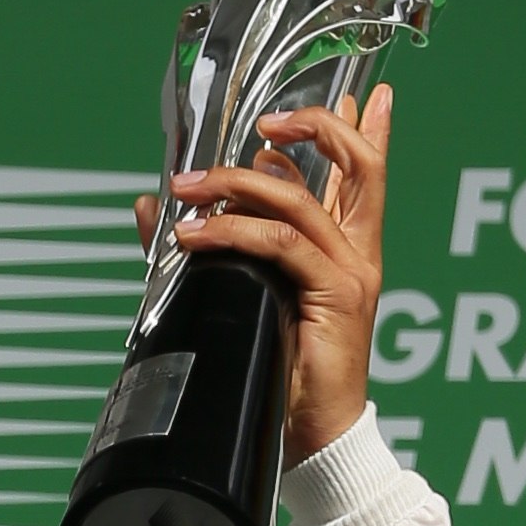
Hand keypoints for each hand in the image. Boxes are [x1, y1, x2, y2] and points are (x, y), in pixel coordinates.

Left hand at [134, 83, 391, 463]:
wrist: (314, 433)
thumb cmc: (283, 368)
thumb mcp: (246, 293)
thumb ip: (215, 244)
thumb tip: (160, 206)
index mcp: (348, 249)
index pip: (366, 176)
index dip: (365, 131)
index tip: (356, 92)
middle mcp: (357, 252)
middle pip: (355, 166)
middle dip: (311, 130)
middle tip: (259, 124)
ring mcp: (351, 271)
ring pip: (298, 202)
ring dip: (234, 187)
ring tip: (187, 190)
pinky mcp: (336, 294)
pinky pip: (279, 246)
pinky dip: (233, 234)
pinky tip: (197, 236)